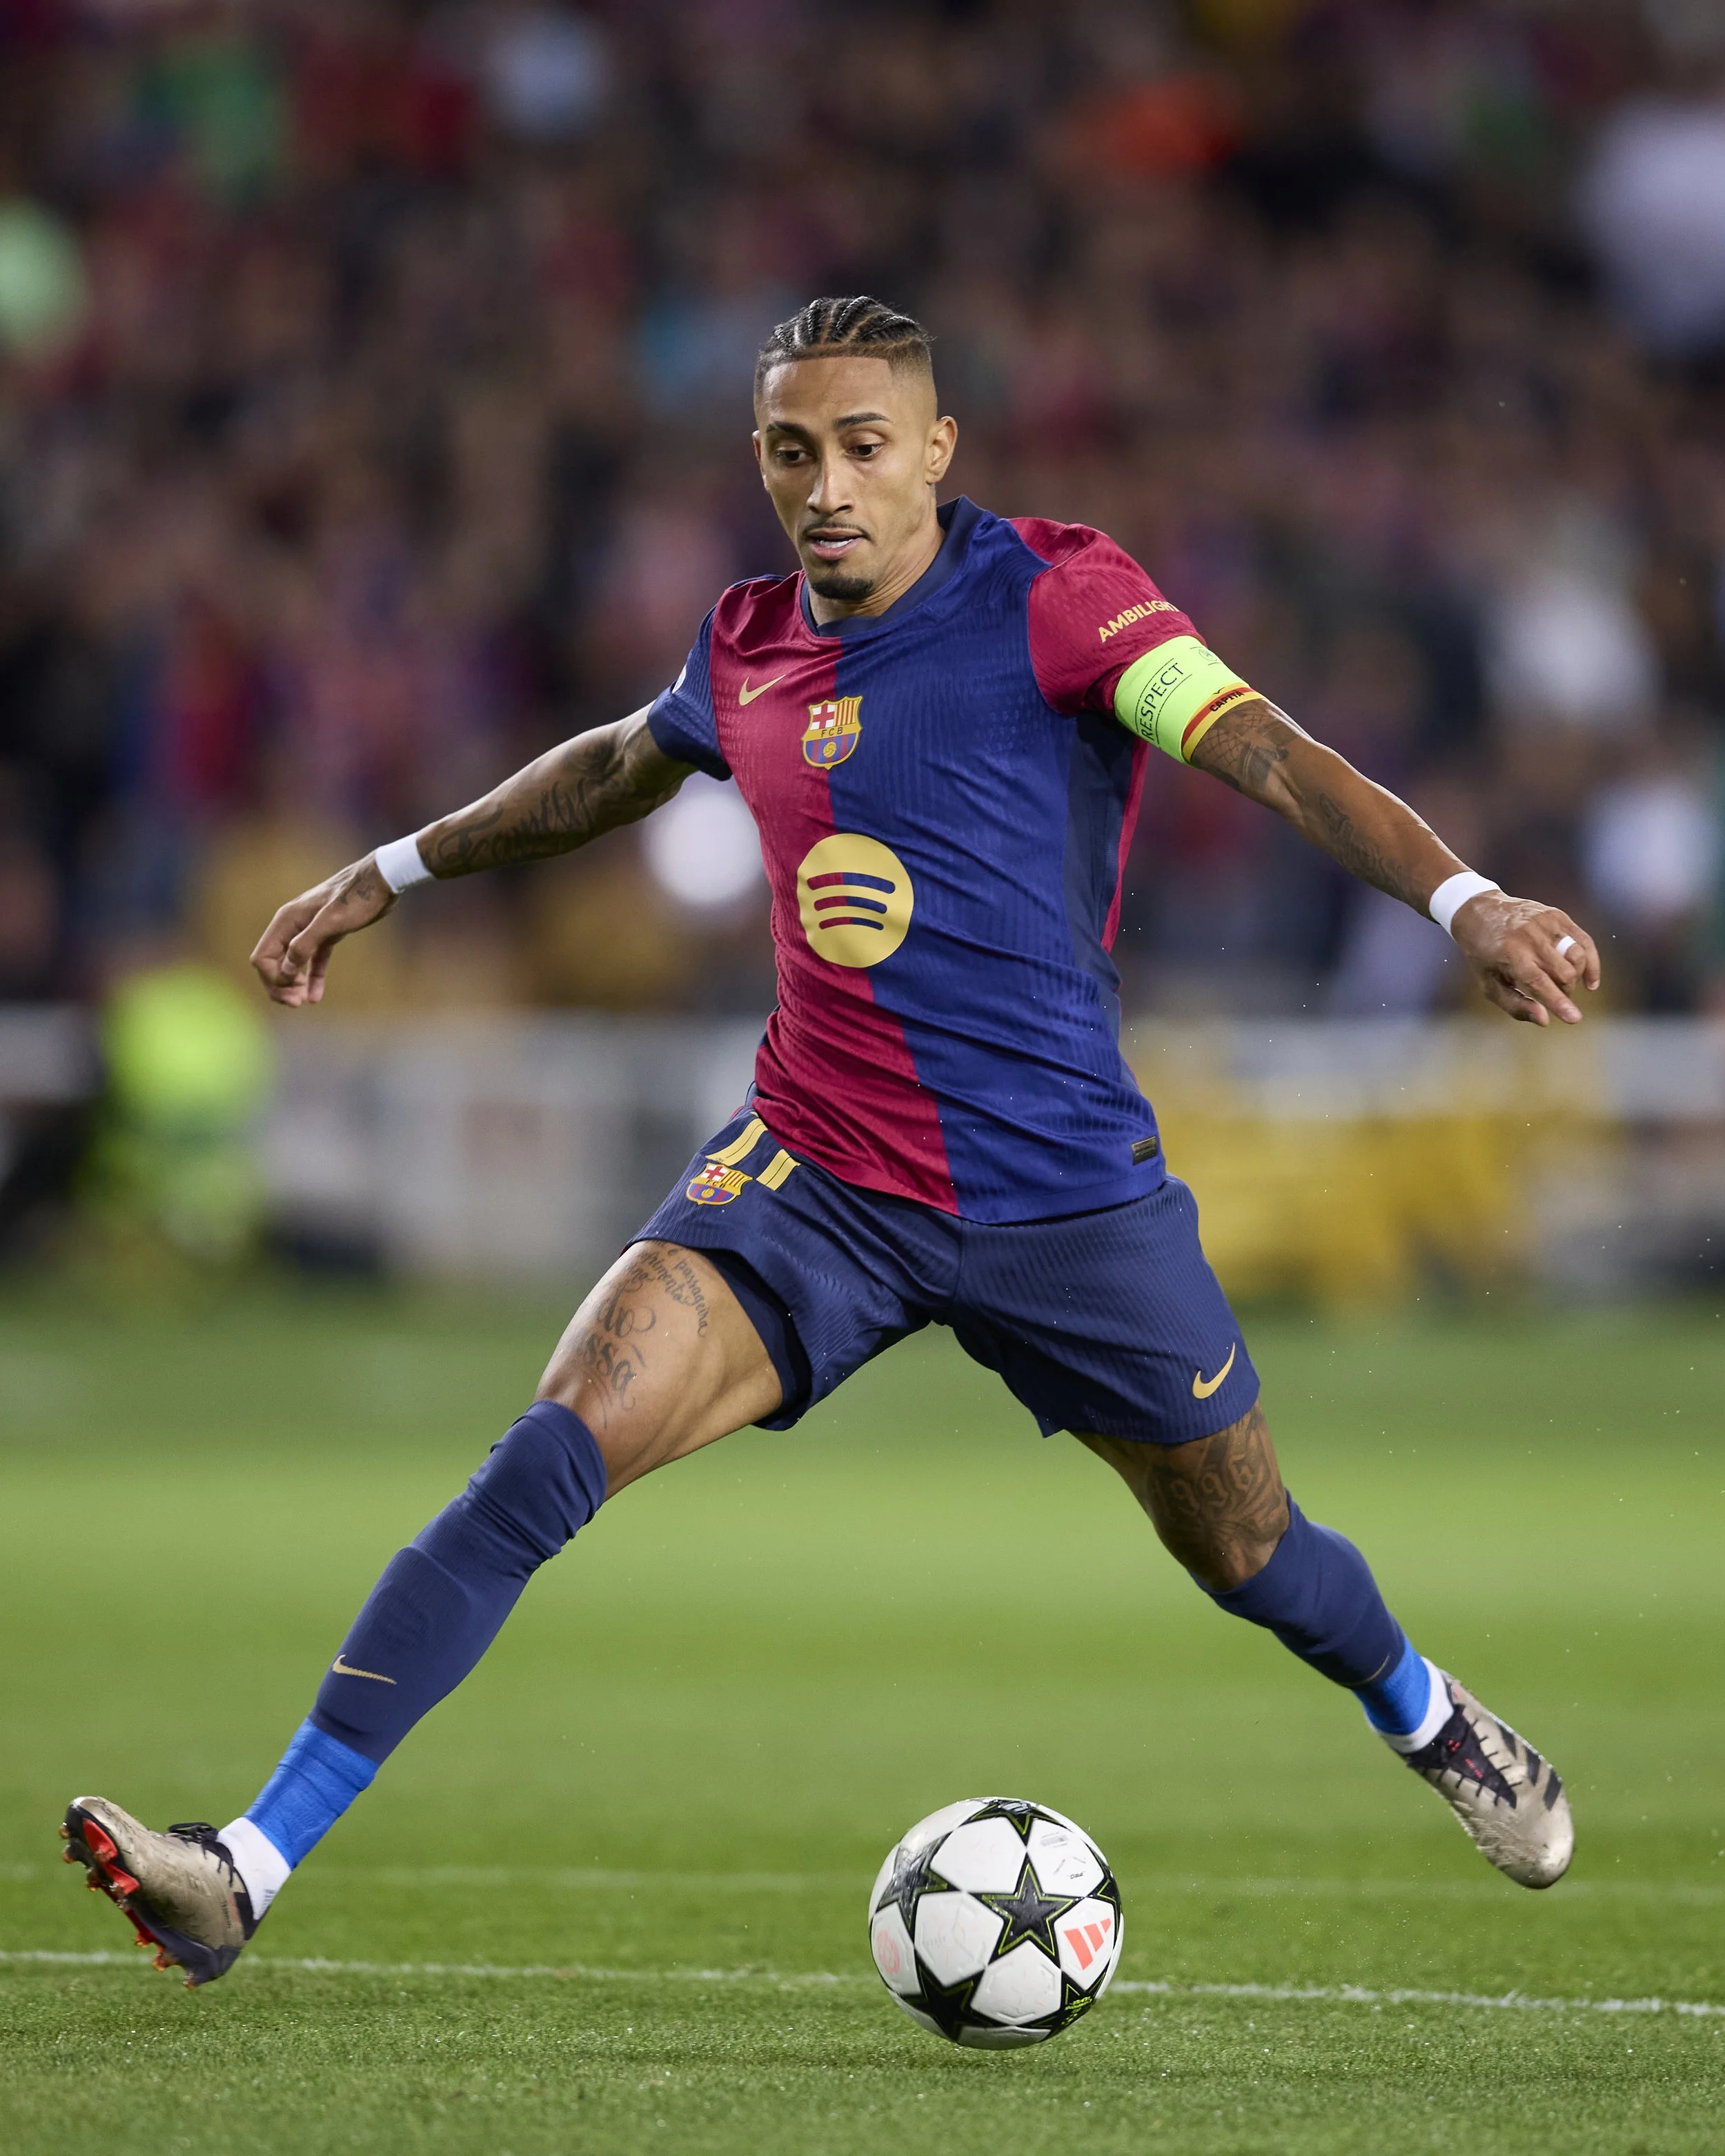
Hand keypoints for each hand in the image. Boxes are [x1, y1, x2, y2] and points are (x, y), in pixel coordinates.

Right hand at [249, 856, 397, 1007]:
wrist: (382, 881)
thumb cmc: (357, 898)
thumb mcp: (331, 921)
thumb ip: (305, 944)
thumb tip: (286, 970)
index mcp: (287, 921)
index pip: (262, 957)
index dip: (273, 978)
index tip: (295, 987)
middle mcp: (293, 925)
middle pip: (272, 963)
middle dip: (279, 985)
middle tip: (296, 1003)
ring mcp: (309, 930)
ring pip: (290, 964)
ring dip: (292, 985)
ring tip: (303, 1001)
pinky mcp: (327, 935)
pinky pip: (313, 961)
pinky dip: (312, 979)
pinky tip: (316, 997)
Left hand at [1452, 892, 1599, 1025]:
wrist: (1480, 912)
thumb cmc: (1484, 954)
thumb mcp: (1489, 984)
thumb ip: (1515, 1005)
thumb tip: (1545, 1020)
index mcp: (1510, 955)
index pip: (1540, 982)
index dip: (1558, 1001)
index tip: (1575, 1018)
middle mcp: (1530, 937)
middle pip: (1563, 973)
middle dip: (1564, 991)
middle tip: (1554, 994)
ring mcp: (1546, 923)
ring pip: (1577, 957)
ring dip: (1576, 977)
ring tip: (1562, 983)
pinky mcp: (1557, 916)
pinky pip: (1585, 941)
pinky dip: (1591, 962)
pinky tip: (1589, 980)